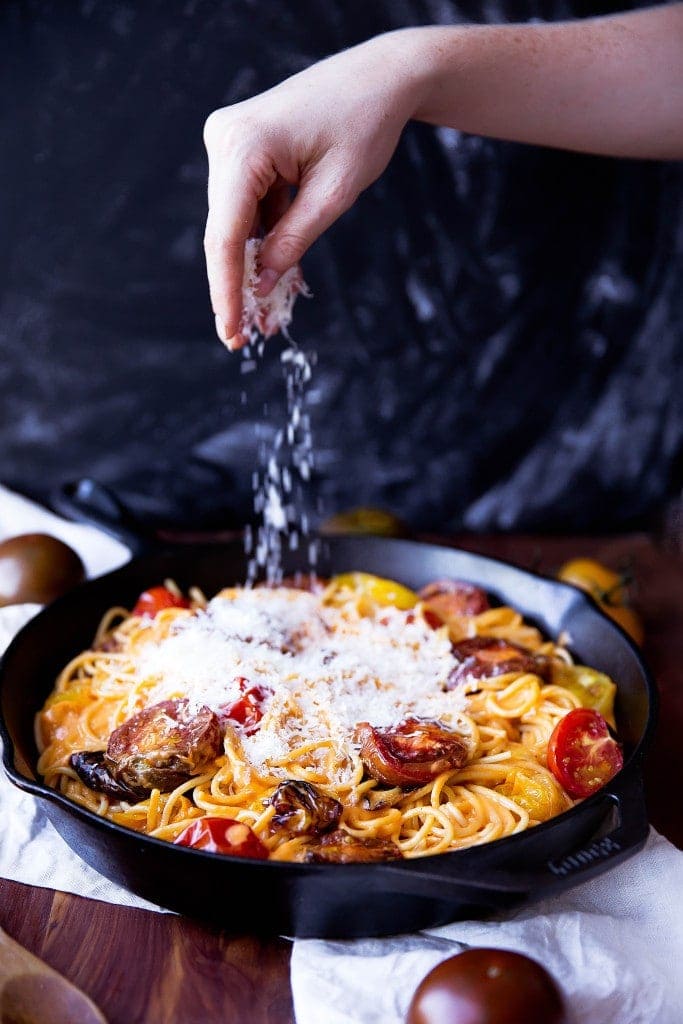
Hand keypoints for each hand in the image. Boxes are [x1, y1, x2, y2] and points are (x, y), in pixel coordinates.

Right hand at [203, 32, 420, 346]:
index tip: (231, 332)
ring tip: (270, 315)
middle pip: (225, 232)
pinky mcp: (242, 149)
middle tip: (248, 337)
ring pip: (236, 223)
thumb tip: (261, 284)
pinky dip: (265, 241)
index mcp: (244, 146)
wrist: (379, 77)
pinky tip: (277, 277)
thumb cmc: (364, 126)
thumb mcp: (334, 195)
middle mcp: (224, 139)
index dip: (227, 291)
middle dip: (239, 286)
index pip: (226, 235)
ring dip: (254, 268)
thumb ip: (294, 241)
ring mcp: (229, 141)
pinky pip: (249, 206)